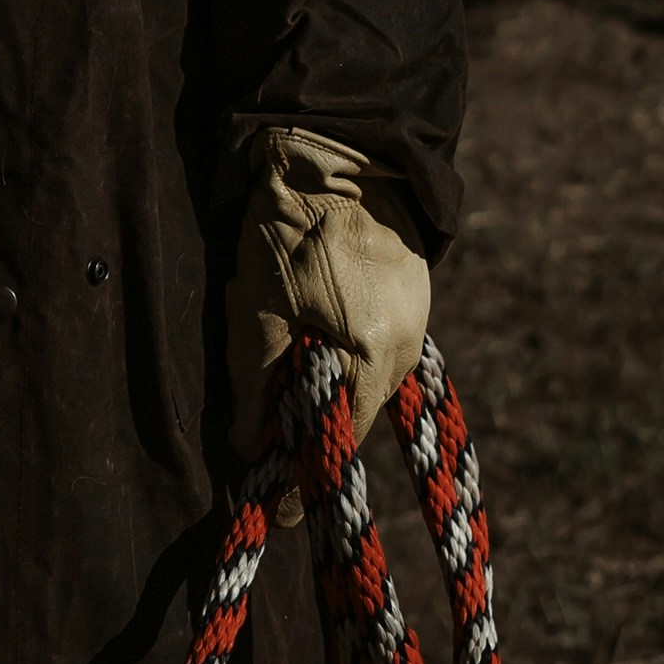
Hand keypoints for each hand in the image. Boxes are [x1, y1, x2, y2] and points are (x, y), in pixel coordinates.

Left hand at [227, 126, 430, 508]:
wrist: (337, 150)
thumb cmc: (290, 224)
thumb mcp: (256, 303)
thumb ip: (254, 380)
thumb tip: (247, 445)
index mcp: (373, 355)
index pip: (342, 441)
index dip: (307, 476)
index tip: (279, 513)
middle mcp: (406, 346)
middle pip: (356, 411)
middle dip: (316, 428)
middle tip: (273, 443)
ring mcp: (416, 318)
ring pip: (365, 376)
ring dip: (329, 382)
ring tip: (287, 373)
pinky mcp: (411, 293)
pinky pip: (375, 343)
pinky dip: (343, 349)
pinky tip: (314, 331)